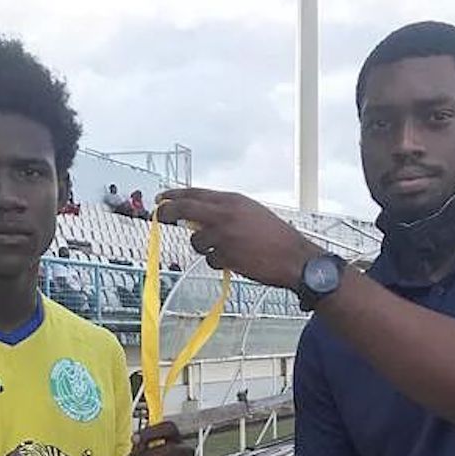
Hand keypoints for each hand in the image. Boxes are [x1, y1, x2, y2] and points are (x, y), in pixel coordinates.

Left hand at [155, 189, 323, 288]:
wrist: (295, 258)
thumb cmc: (276, 237)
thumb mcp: (250, 212)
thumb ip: (225, 211)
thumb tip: (197, 217)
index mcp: (233, 200)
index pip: (195, 193)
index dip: (174, 195)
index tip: (161, 198)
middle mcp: (226, 214)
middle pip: (185, 209)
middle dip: (168, 212)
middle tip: (159, 215)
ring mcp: (224, 235)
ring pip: (196, 240)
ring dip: (204, 247)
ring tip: (227, 249)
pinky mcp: (226, 256)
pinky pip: (210, 259)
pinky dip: (218, 261)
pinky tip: (237, 260)